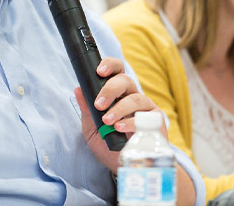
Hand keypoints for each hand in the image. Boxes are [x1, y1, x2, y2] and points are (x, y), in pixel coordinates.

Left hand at [73, 57, 164, 171]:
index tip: (99, 71)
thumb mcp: (92, 129)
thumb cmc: (108, 145)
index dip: (110, 65)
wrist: (124, 167)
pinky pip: (145, 116)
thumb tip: (78, 89)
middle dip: (110, 89)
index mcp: (118, 94)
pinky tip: (120, 128)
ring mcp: (145, 108)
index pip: (117, 71)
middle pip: (126, 80)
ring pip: (135, 98)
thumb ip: (87, 111)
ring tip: (107, 121)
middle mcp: (132, 96)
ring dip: (119, 109)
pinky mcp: (155, 122)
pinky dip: (131, 122)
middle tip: (99, 105)